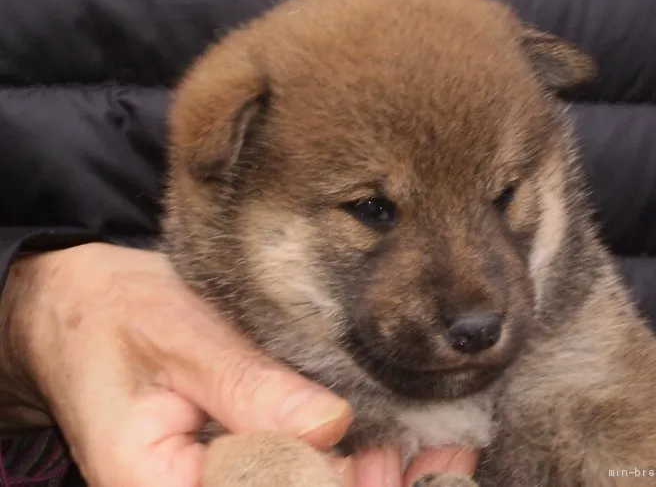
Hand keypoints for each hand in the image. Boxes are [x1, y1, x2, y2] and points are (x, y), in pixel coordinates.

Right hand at [3, 243, 477, 485]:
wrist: (84, 310)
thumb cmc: (118, 319)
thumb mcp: (179, 341)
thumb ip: (250, 389)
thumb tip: (329, 429)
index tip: (398, 466)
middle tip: (447, 456)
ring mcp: (220, 482)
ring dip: (376, 480)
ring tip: (444, 451)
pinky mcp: (240, 460)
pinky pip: (301, 472)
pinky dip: (354, 461)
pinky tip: (402, 445)